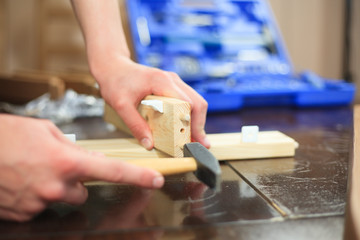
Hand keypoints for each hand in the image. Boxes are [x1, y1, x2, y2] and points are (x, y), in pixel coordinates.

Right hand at [0, 114, 163, 221]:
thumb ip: (71, 146)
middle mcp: (56, 186)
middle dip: (76, 179)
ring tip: (35, 170)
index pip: (112, 170)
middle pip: (83, 190)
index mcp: (67, 161)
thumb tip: (87, 158)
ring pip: (63, 198)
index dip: (138, 176)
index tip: (156, 180)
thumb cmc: (7, 136)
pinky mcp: (24, 213)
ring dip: (56, 187)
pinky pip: (41, 205)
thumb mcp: (45, 131)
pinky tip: (23, 180)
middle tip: (56, 164)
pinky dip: (37, 194)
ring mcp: (39, 203)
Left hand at [70, 0, 209, 149]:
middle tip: (199, 144)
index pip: (189, 103)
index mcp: (162, 82)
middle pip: (198, 102)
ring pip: (195, 100)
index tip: (195, 141)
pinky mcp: (171, 85)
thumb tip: (149, 145)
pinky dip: (190, 114)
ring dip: (196, 120)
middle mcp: (172, 79)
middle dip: (200, 125)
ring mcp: (173, 81)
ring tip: (193, 138)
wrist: (112, 66)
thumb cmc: (115, 82)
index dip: (195, 124)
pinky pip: (188, 99)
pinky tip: (185, 127)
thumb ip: (135, 125)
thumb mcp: (121, 106)